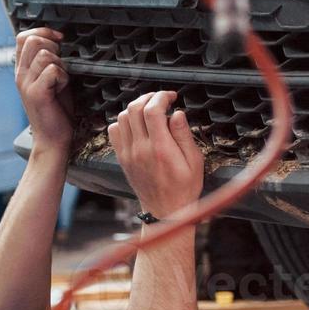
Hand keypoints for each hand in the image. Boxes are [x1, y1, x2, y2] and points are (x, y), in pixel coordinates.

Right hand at [14, 28, 73, 153]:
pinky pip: (52, 70)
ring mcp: (26, 84)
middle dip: (52, 45)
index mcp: (22, 70)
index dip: (42, 31)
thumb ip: (48, 62)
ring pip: (45, 54)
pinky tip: (62, 88)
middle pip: (32, 40)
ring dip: (60, 63)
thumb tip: (56, 41)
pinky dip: (63, 77)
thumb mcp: (50, 80)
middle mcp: (21, 75)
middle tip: (61, 62)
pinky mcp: (36, 94)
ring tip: (61, 80)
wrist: (52, 139)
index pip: (23, 37)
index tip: (58, 38)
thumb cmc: (55, 110)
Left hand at [109, 91, 202, 219]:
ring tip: (150, 110)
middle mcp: (140, 149)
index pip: (152, 111)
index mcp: (160, 149)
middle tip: (161, 99)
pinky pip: (114, 131)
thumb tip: (177, 113)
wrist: (165, 212)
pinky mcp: (122, 158)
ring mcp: (128, 154)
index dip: (161, 97)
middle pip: (134, 109)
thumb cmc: (183, 188)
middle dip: (149, 97)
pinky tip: (137, 124)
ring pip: (122, 117)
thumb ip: (184, 135)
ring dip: (136, 107)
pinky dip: (123, 122)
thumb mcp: (194, 162)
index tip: (171, 97)